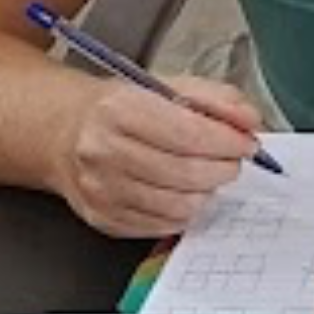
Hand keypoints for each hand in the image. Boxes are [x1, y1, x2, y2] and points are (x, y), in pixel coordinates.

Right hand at [58, 72, 263, 236]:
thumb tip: (250, 120)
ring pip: (178, 205)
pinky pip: (162, 225)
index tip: (247, 144)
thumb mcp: (166, 87)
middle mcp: (103, 151)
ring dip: (206, 192)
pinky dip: (183, 211)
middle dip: (223, 169)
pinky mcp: (103, 218)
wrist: (63, 133)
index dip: (228, 142)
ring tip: (206, 176)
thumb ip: (215, 98)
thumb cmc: (121, 109)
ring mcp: (100, 190)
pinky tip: (182, 192)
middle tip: (231, 161)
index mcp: (118, 109)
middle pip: (186, 173)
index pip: (188, 134)